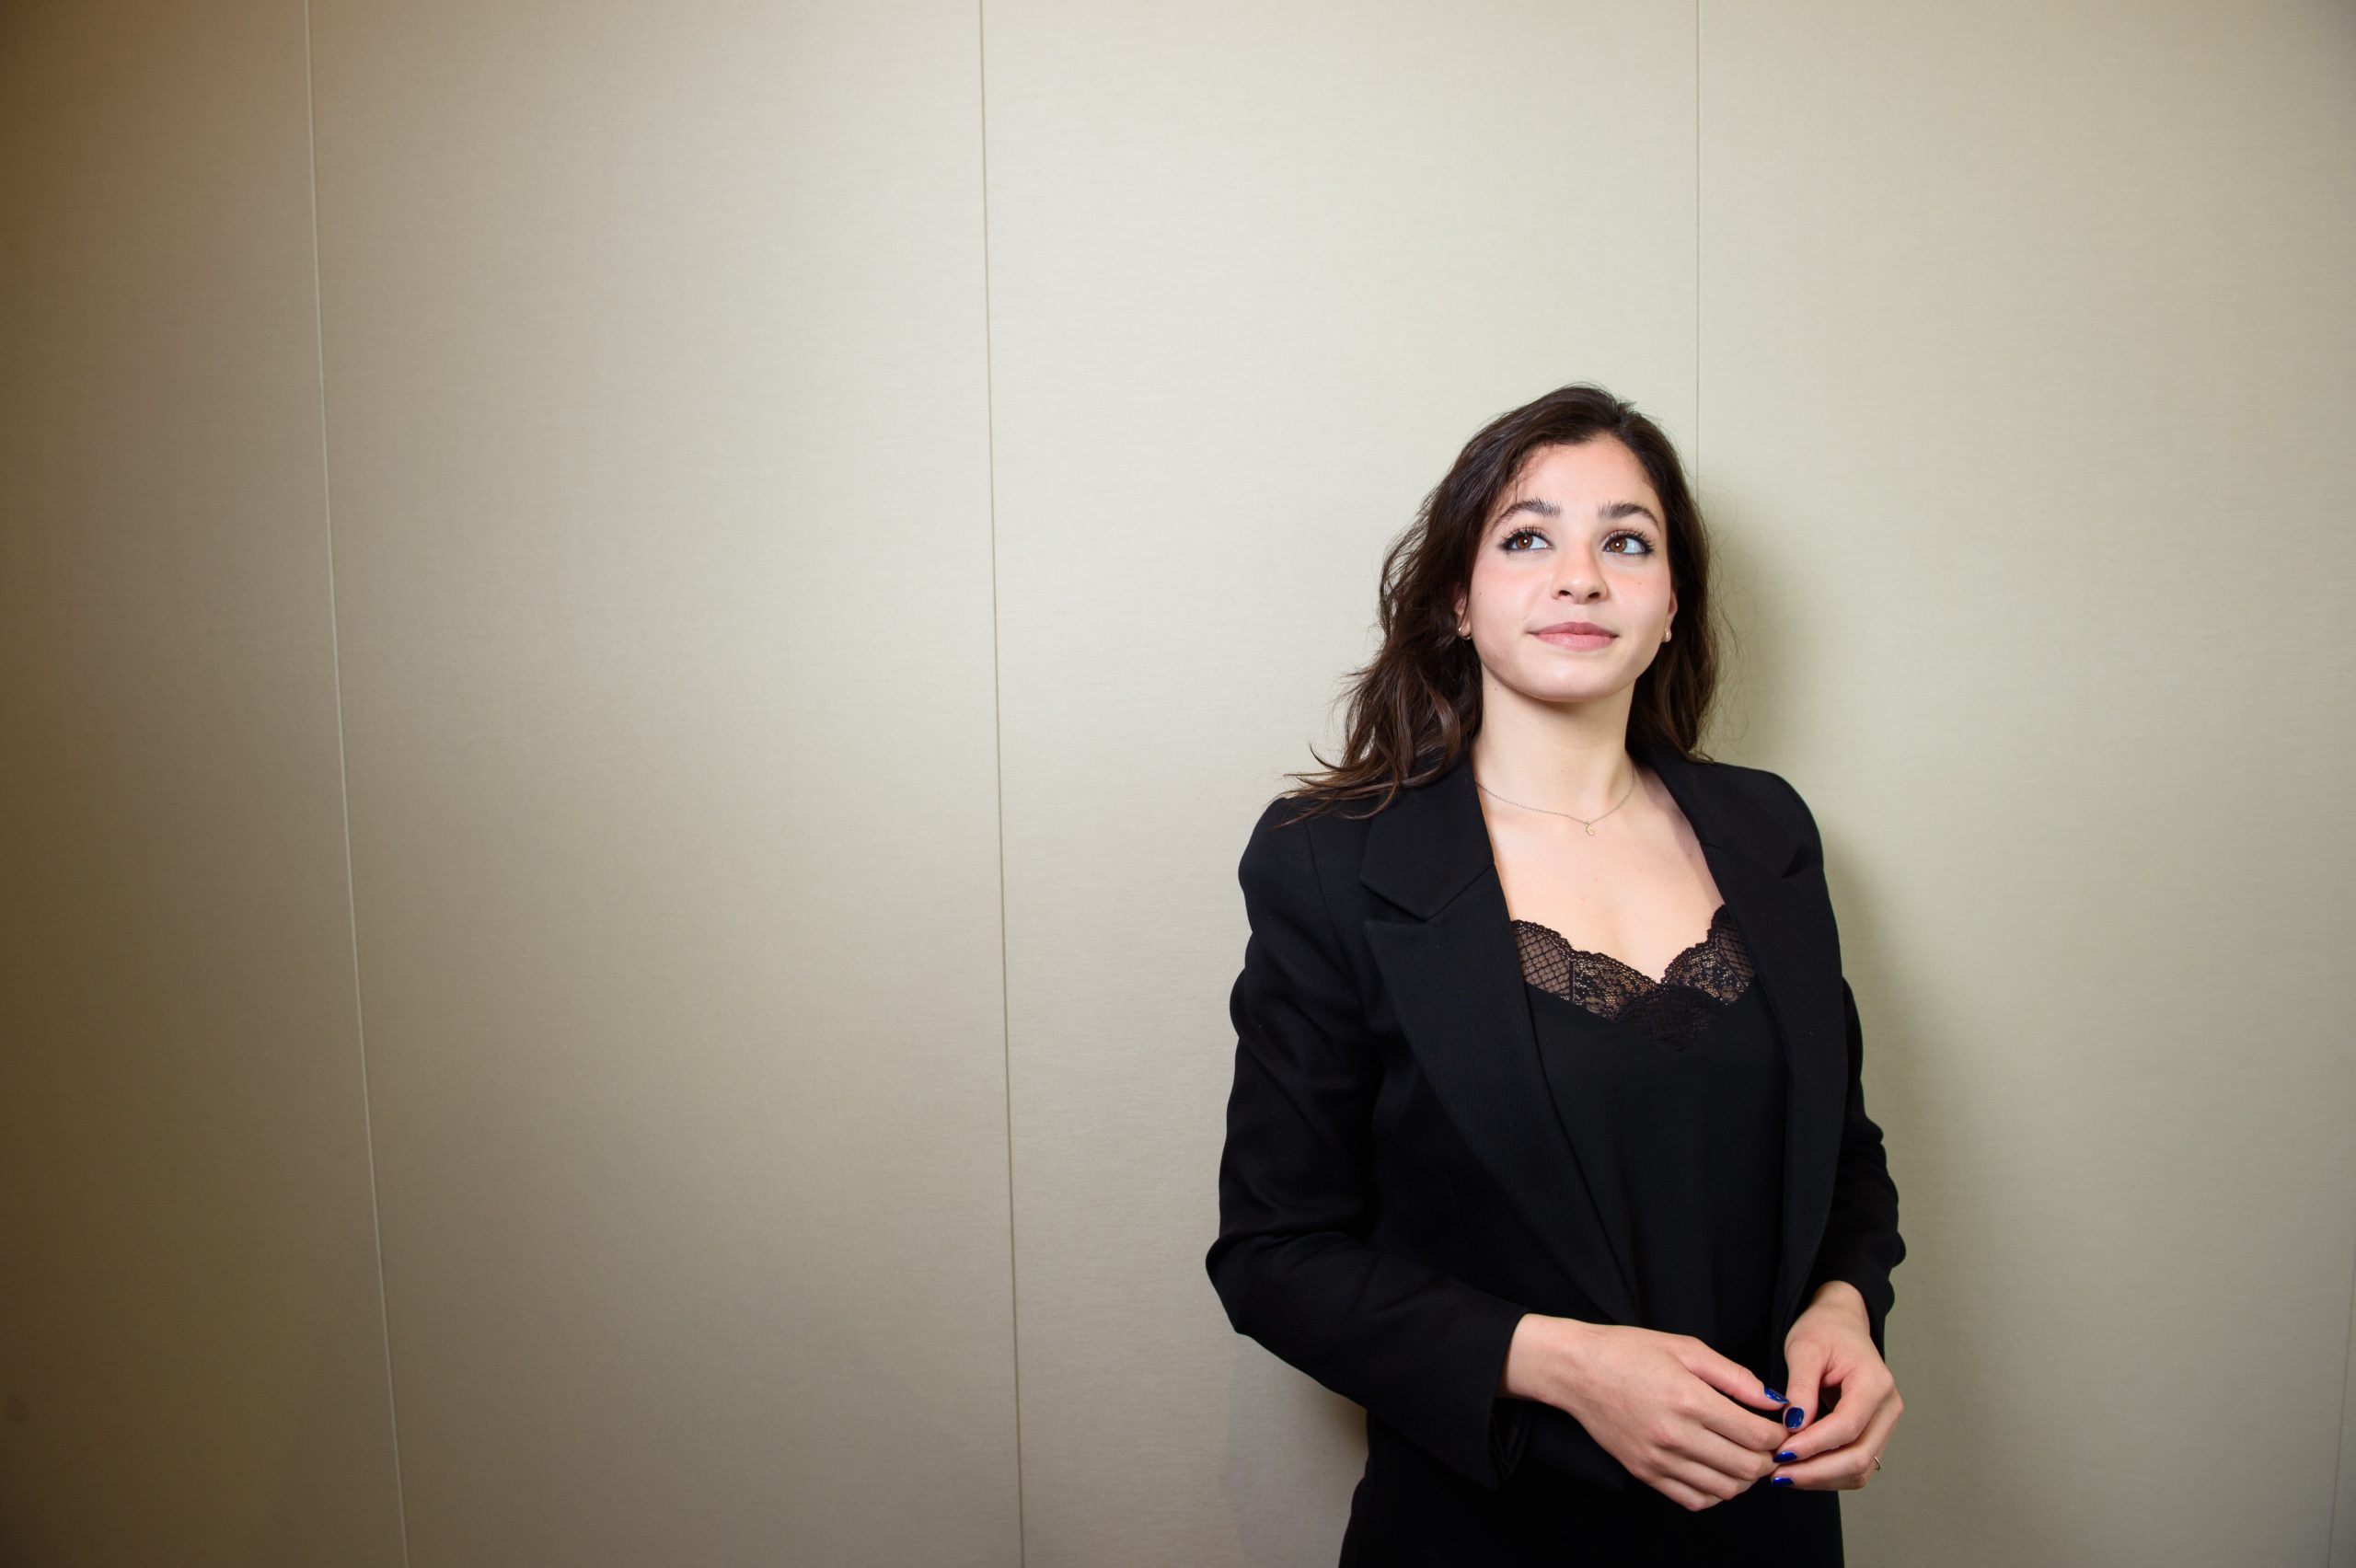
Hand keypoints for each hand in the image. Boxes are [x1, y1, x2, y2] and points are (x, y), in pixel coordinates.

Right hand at [1500, 1313, 1791, 1511]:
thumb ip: (1735, 1377)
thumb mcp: (1687, 1348)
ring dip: (1745, 1478)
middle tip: (1768, 1443)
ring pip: (1725, 1490)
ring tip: (1744, 1456)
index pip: (1756, 1435)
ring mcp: (1659, 1460)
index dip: (1779, 1434)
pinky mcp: (1645, 1473)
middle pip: (1747, 1468)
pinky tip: (1716, 1470)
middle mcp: (1676, 1436)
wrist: (1576, 1370)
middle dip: (1768, 1458)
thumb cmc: (1629, 1351)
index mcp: (1690, 1400)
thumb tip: (1774, 1401)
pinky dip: (1716, 1492)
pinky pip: (1695, 1500)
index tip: (1780, 1425)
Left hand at [1772, 1281, 1902, 1489]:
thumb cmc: (1823, 1331)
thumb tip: (1793, 1428)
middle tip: (1778, 1475)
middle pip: (1858, 1456)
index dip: (1813, 1445)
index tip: (1781, 1453)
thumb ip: (1800, 1388)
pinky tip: (1798, 1470)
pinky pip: (1856, 1466)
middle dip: (1816, 1471)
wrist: (1840, 1324)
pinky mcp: (1874, 1435)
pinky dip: (1828, 1474)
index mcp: (1875, 1384)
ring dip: (1821, 1478)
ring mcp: (1885, 1425)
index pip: (1847, 1427)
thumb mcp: (1804, 1349)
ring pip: (1859, 1469)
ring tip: (1783, 1476)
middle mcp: (1888, 1409)